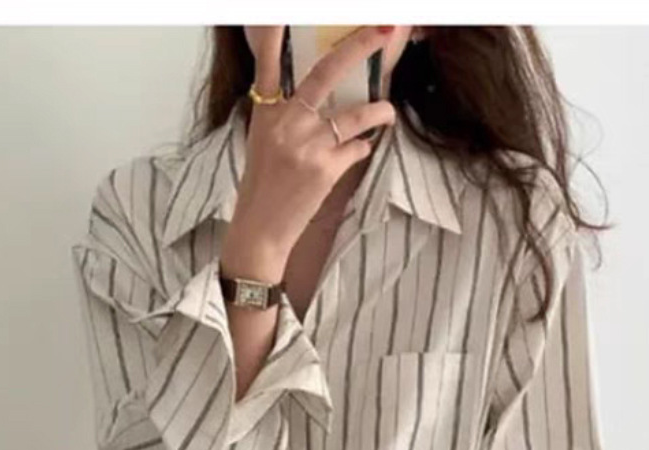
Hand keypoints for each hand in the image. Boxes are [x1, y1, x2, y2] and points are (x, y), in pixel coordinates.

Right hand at [224, 26, 397, 272]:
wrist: (261, 228)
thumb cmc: (263, 186)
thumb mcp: (264, 141)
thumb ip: (285, 116)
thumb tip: (317, 100)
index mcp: (266, 112)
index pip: (268, 64)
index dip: (273, 35)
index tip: (280, 12)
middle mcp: (286, 122)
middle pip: (325, 73)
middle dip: (358, 47)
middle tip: (382, 30)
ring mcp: (307, 145)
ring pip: (354, 117)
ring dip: (377, 113)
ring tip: (387, 111)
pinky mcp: (325, 169)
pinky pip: (356, 149)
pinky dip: (361, 150)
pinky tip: (358, 153)